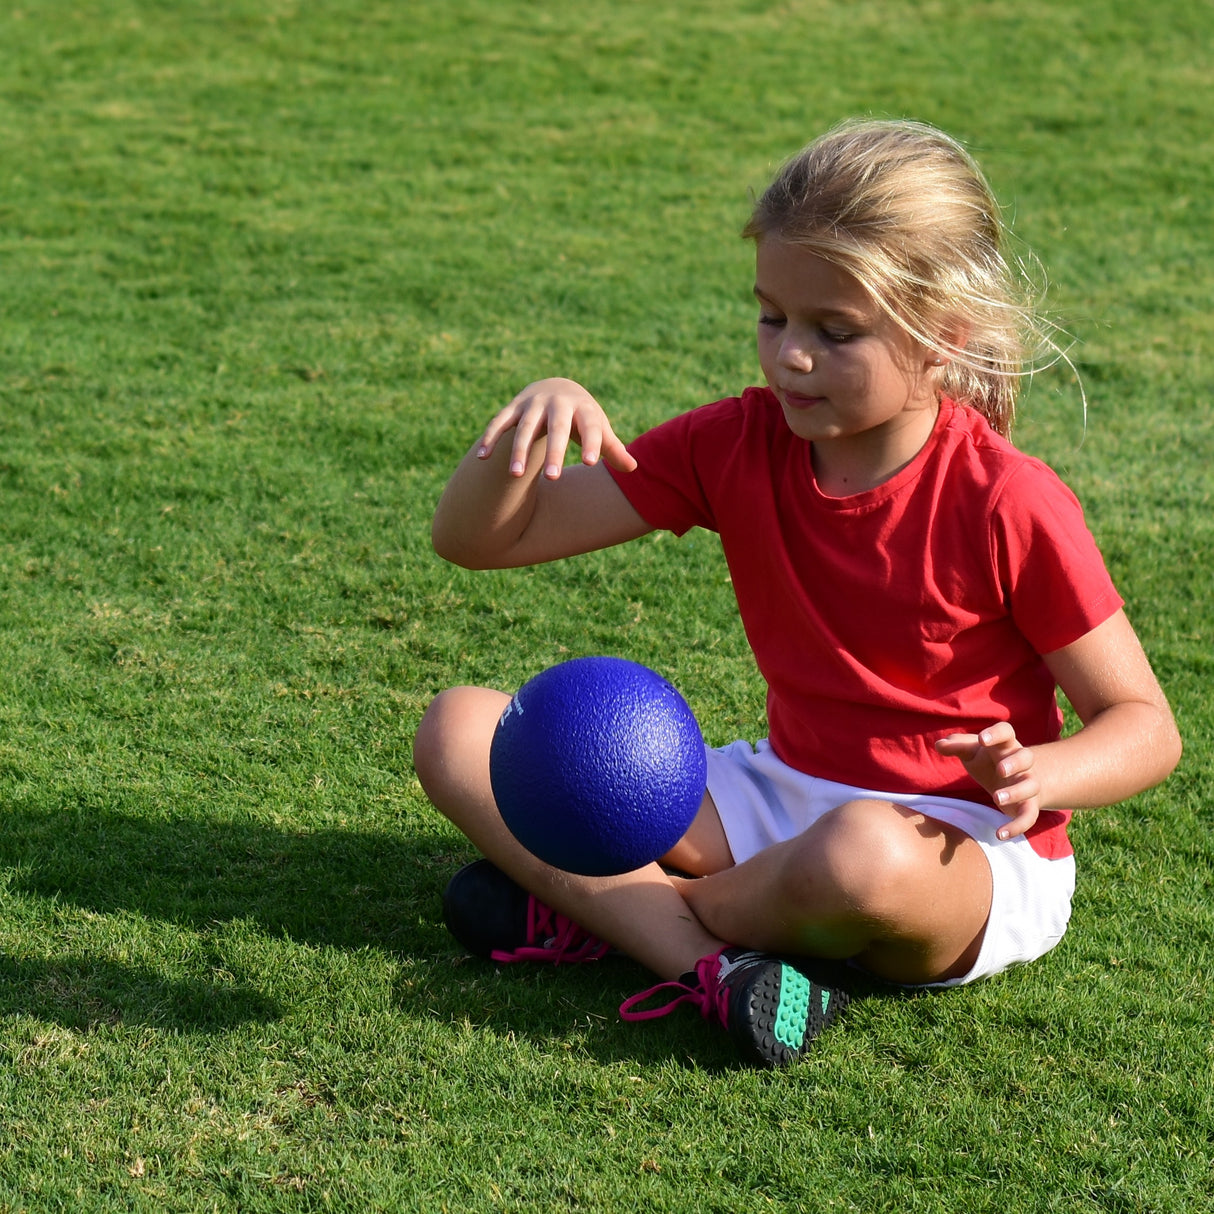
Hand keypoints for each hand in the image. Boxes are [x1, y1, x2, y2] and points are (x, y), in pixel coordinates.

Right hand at [476, 378, 637, 479]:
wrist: (557, 388)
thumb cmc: (583, 418)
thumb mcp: (599, 428)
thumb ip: (612, 449)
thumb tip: (633, 469)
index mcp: (584, 409)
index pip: (591, 427)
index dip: (591, 444)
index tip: (590, 463)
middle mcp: (558, 404)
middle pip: (557, 429)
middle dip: (554, 452)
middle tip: (554, 479)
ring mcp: (533, 404)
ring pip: (525, 428)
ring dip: (519, 451)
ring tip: (517, 476)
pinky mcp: (513, 407)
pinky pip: (499, 423)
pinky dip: (491, 438)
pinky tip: (482, 458)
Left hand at [935, 722, 1040, 839]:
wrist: (1013, 781)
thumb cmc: (987, 761)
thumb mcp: (971, 752)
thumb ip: (956, 746)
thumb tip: (939, 744)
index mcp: (1005, 745)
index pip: (1006, 731)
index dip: (996, 733)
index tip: (982, 739)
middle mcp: (1021, 763)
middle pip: (1026, 757)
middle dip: (1015, 763)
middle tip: (1000, 770)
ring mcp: (1027, 784)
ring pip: (1031, 785)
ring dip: (1016, 792)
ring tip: (997, 798)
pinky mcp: (1029, 806)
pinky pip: (1029, 816)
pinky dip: (1017, 826)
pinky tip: (1000, 834)